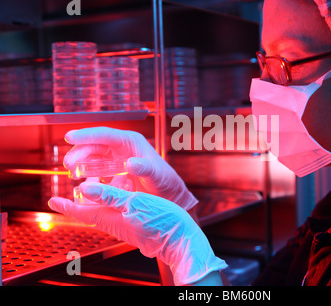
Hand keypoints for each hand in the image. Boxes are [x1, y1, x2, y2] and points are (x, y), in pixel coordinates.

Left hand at [48, 182, 226, 285]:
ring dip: (99, 198)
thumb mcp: (134, 203)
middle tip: (74, 189)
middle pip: (92, 211)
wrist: (181, 241)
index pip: (82, 211)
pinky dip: (115, 200)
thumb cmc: (160, 223)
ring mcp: (127, 225)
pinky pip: (120, 212)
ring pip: (106, 210)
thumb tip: (84, 189)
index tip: (53, 201)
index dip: (66, 206)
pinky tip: (123, 193)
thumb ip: (110, 196)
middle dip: (82, 200)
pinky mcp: (138, 225)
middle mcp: (116, 223)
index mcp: (111, 217)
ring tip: (97, 186)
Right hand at [63, 126, 197, 210]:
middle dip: (79, 152)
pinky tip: (81, 182)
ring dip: (81, 163)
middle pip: (95, 145)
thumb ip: (145, 168)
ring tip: (72, 174)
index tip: (69, 136)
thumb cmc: (166, 181)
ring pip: (93, 157)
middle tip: (68, 165)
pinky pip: (97, 170)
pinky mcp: (114, 172)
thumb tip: (130, 163)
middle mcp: (122, 147)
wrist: (170, 196)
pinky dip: (88, 175)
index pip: (104, 134)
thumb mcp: (156, 174)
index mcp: (131, 141)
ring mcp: (117, 159)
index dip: (86, 135)